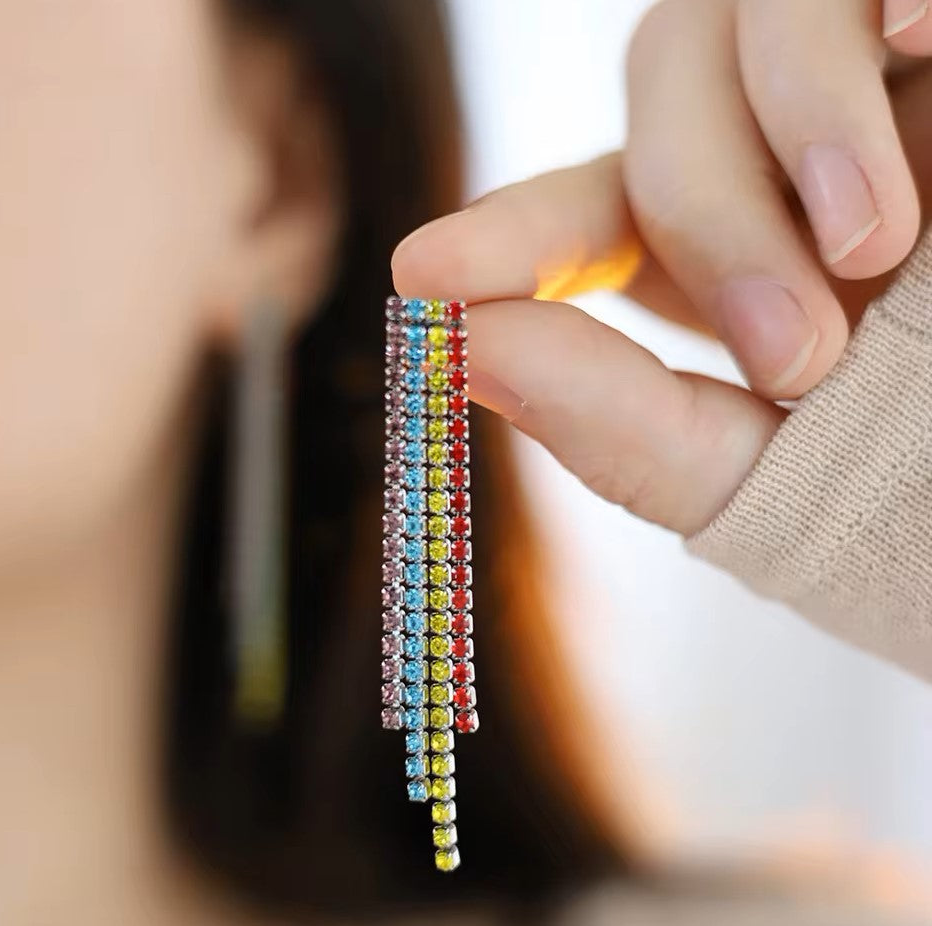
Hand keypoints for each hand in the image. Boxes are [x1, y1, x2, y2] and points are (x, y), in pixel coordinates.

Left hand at [392, 0, 931, 535]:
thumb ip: (628, 431)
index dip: (513, 230)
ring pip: (755, 12)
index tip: (426, 277)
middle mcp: (797, 148)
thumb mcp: (776, 479)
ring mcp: (880, 80)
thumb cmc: (930, 495)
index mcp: (747, 248)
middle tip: (795, 356)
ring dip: (800, 119)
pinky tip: (922, 30)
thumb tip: (460, 353)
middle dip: (703, 211)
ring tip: (878, 246)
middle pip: (666, 91)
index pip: (599, 208)